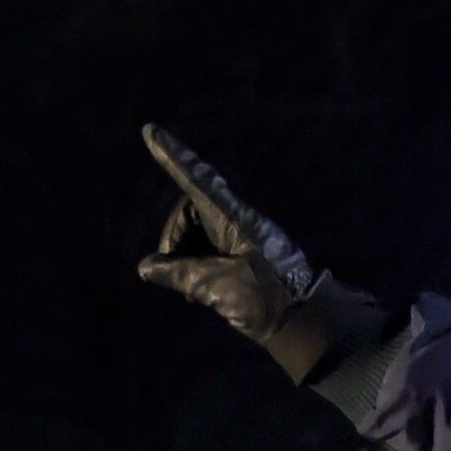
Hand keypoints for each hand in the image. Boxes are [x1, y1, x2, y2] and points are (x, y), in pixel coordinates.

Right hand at [137, 124, 382, 382]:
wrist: (303, 320)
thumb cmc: (264, 298)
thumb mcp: (217, 286)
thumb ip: (179, 273)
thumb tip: (146, 267)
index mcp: (234, 218)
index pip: (197, 179)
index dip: (173, 156)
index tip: (151, 131)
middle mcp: (237, 221)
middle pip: (191, 212)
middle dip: (174, 237)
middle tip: (169, 269)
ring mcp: (242, 237)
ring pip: (199, 234)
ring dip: (184, 256)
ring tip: (186, 288)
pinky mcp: (244, 255)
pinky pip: (211, 249)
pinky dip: (197, 265)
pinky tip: (194, 290)